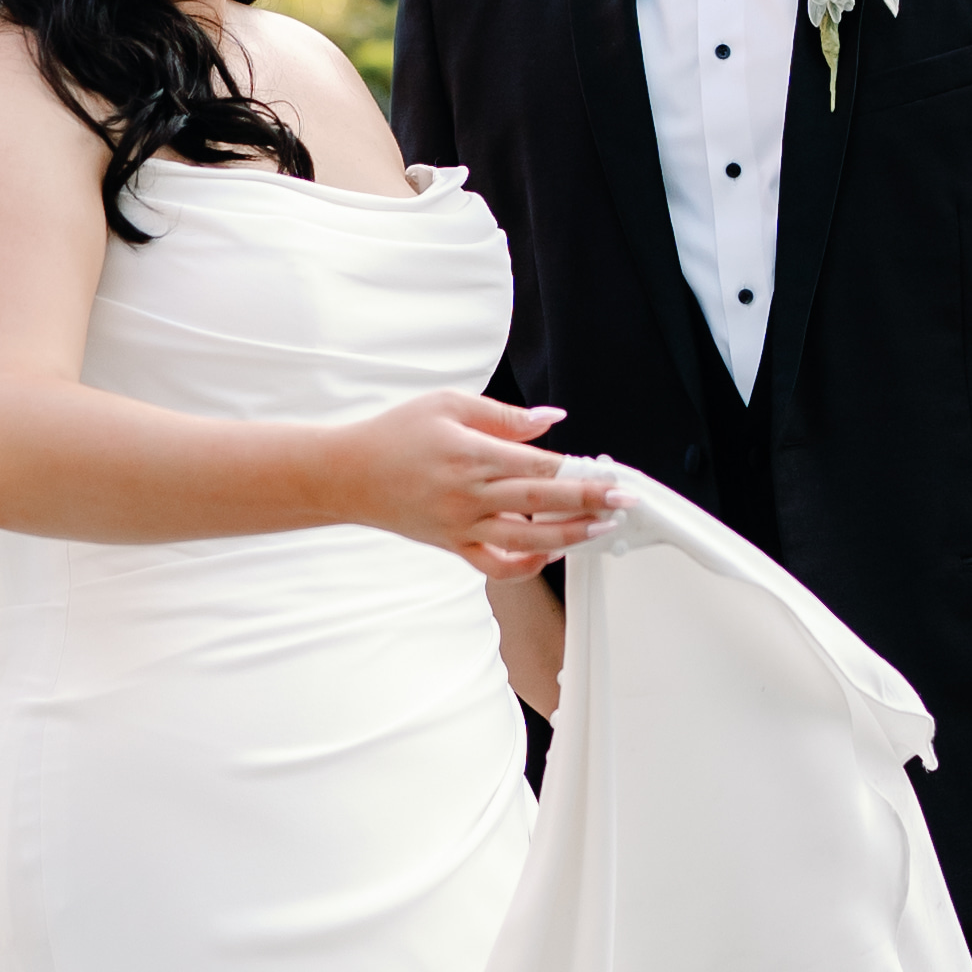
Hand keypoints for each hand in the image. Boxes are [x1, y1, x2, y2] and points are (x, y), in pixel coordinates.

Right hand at [341, 392, 619, 573]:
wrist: (347, 474)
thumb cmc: (396, 433)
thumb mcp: (448, 404)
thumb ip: (505, 415)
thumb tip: (553, 420)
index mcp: (469, 454)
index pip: (537, 466)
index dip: (578, 470)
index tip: (608, 471)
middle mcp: (468, 495)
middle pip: (541, 503)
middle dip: (589, 503)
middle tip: (624, 501)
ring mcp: (461, 526)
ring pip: (526, 540)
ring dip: (571, 536)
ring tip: (602, 528)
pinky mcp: (453, 546)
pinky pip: (497, 567)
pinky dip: (527, 564)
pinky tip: (551, 550)